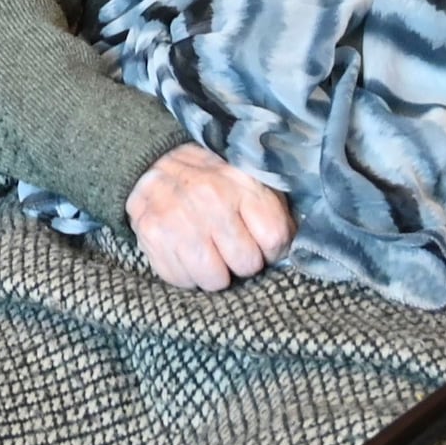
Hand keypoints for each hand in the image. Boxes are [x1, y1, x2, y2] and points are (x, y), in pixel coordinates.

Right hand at [126, 145, 294, 295]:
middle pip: (246, 264)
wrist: (155, 163)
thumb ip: (274, 211)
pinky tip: (187, 255)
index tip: (263, 247)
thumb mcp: (249, 182)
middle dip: (243, 263)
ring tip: (210, 255)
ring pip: (214, 280)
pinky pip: (182, 281)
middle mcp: (210, 201)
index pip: (274, 238)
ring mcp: (179, 220)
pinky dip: (187, 275)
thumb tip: (293, 248)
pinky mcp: (153, 236)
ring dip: (215, 274)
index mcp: (241, 185)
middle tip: (232, 250)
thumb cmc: (212, 180)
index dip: (273, 251)